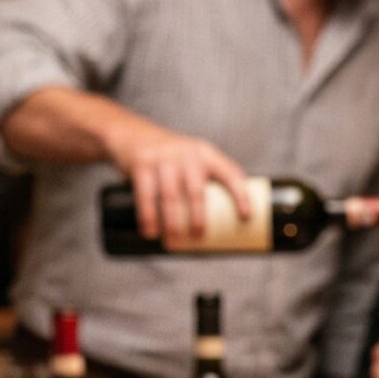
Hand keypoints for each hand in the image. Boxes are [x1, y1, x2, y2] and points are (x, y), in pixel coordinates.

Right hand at [106, 120, 250, 248]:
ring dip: (173, 224)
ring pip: (170, 197)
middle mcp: (188, 154)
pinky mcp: (142, 164)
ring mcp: (164, 159)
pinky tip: (151, 232)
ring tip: (174, 244)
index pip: (229, 173)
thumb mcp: (191, 159)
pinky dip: (148, 217)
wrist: (132, 133)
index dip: (240, 194)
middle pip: (197, 191)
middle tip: (198, 239)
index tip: (246, 217)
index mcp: (207, 154)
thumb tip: (218, 230)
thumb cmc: (170, 158)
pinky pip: (146, 195)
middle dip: (199, 219)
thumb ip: (203, 184)